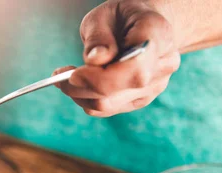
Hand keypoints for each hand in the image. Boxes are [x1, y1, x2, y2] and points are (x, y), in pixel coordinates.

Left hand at [54, 0, 180, 116]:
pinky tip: (78, 85)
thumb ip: (99, 36)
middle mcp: (163, 64)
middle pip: (120, 89)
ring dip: (80, 95)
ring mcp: (155, 85)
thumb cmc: (122, 17)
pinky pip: (108, 109)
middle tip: (58, 75)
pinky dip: (87, 100)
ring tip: (64, 78)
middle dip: (82, 86)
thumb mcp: (105, 14)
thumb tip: (94, 60)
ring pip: (110, 104)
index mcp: (157, 35)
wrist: (143, 26)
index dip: (102, 77)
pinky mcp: (140, 99)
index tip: (73, 74)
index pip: (135, 67)